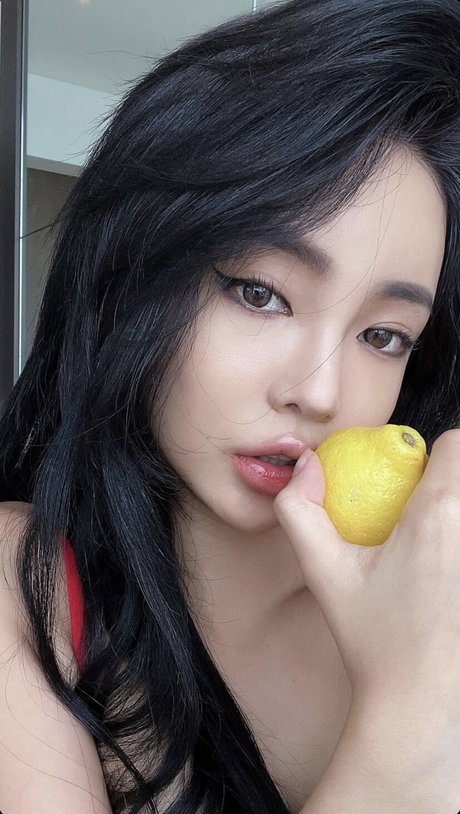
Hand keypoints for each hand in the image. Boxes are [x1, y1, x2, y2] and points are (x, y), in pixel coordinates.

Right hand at [273, 429, 459, 803]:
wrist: (417, 702)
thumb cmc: (372, 638)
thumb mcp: (324, 572)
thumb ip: (300, 510)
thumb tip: (305, 465)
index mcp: (437, 515)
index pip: (457, 442)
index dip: (436, 453)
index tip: (414, 479)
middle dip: (447, 484)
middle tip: (419, 516)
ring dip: (454, 515)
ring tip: (432, 549)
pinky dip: (458, 543)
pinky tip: (442, 579)